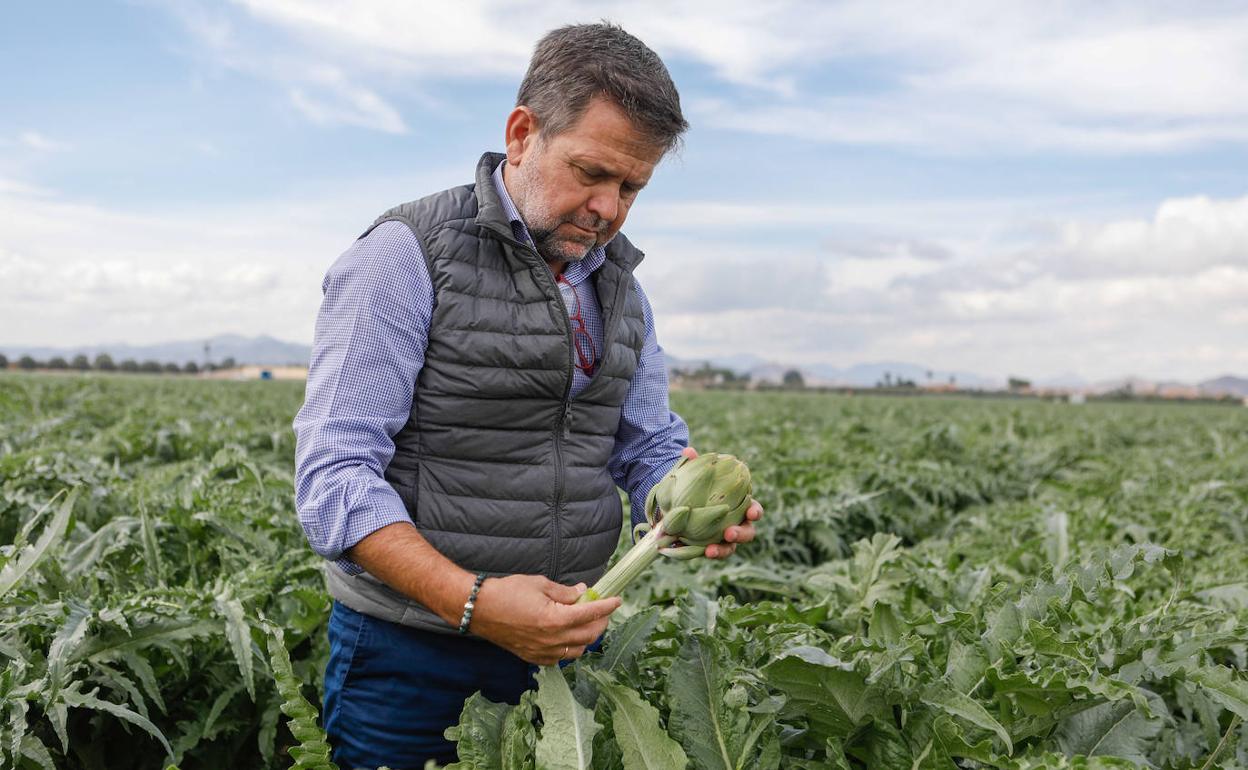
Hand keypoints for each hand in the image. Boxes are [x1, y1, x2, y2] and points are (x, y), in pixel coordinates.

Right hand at [469, 574, 619, 664]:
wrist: (480, 610)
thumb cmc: (507, 592)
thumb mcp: (540, 584)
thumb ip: (565, 592)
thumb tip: (583, 593)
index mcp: (555, 619)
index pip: (591, 614)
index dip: (607, 606)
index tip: (617, 600)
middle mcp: (552, 640)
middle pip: (589, 635)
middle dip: (601, 622)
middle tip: (603, 611)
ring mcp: (543, 652)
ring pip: (577, 650)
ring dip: (586, 637)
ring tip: (587, 623)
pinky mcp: (533, 658)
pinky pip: (560, 658)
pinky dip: (569, 648)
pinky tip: (567, 637)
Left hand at [678, 446, 763, 559]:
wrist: (681, 503)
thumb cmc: (697, 486)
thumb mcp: (695, 474)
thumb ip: (694, 464)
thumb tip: (688, 451)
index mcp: (739, 505)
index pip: (754, 509)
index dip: (755, 512)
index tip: (752, 513)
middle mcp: (736, 523)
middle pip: (748, 532)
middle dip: (741, 534)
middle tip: (730, 533)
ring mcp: (724, 538)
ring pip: (730, 548)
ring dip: (723, 550)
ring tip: (711, 551)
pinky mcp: (710, 546)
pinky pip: (711, 552)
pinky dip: (705, 553)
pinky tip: (692, 551)